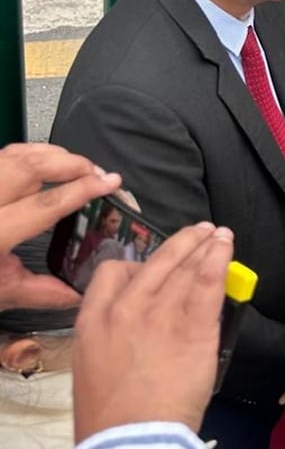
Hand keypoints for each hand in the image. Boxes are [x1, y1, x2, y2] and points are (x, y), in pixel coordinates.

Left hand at [0, 143, 120, 310]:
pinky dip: (28, 154)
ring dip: (52, 155)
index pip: (46, 203)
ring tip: (77, 165)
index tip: (110, 182)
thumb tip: (77, 294)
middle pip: (31, 166)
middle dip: (71, 163)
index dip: (82, 189)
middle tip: (98, 171)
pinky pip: (1, 156)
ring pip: (15, 154)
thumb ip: (40, 291)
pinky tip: (43, 163)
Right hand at [72, 223, 233, 441]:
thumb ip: (112, 342)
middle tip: (198, 233)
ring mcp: (159, 315)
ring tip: (218, 234)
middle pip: (155, 261)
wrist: (130, 441)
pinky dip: (219, 260)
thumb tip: (134, 335)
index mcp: (92, 321)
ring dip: (205, 246)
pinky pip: (208, 283)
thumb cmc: (113, 420)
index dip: (135, 264)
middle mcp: (125, 309)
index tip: (152, 268)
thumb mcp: (94, 371)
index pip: (112, 272)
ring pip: (185, 268)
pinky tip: (226, 248)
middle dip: (181, 243)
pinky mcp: (193, 328)